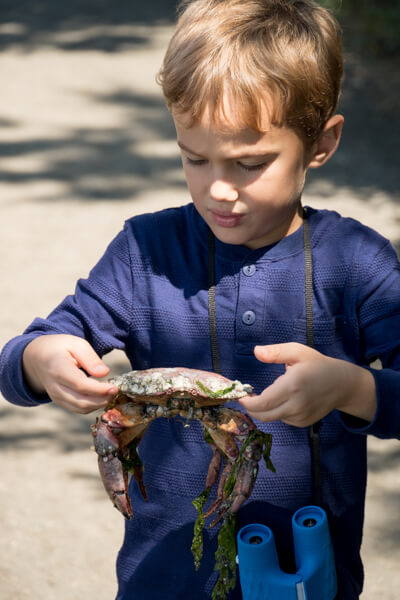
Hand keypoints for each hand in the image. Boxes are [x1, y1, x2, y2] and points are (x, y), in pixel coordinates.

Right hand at [22, 334, 118, 413]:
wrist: (38, 357)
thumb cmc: (59, 348)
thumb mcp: (76, 344)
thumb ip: (90, 358)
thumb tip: (104, 373)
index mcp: (58, 369)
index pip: (80, 385)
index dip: (99, 390)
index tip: (114, 387)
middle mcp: (55, 386)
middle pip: (80, 401)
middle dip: (102, 399)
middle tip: (115, 391)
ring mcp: (56, 396)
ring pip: (80, 408)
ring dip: (98, 404)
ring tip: (111, 394)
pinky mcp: (60, 401)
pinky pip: (77, 409)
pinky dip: (92, 406)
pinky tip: (102, 397)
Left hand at [239, 343, 376, 426]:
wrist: (342, 384)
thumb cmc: (317, 365)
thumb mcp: (297, 352)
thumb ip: (275, 352)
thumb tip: (256, 351)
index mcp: (292, 386)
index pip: (262, 403)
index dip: (247, 402)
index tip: (240, 395)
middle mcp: (296, 405)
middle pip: (263, 415)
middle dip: (250, 408)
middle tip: (246, 397)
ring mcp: (300, 416)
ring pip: (272, 417)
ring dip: (264, 409)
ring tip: (267, 394)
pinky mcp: (303, 422)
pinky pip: (283, 419)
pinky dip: (277, 411)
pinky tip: (284, 399)